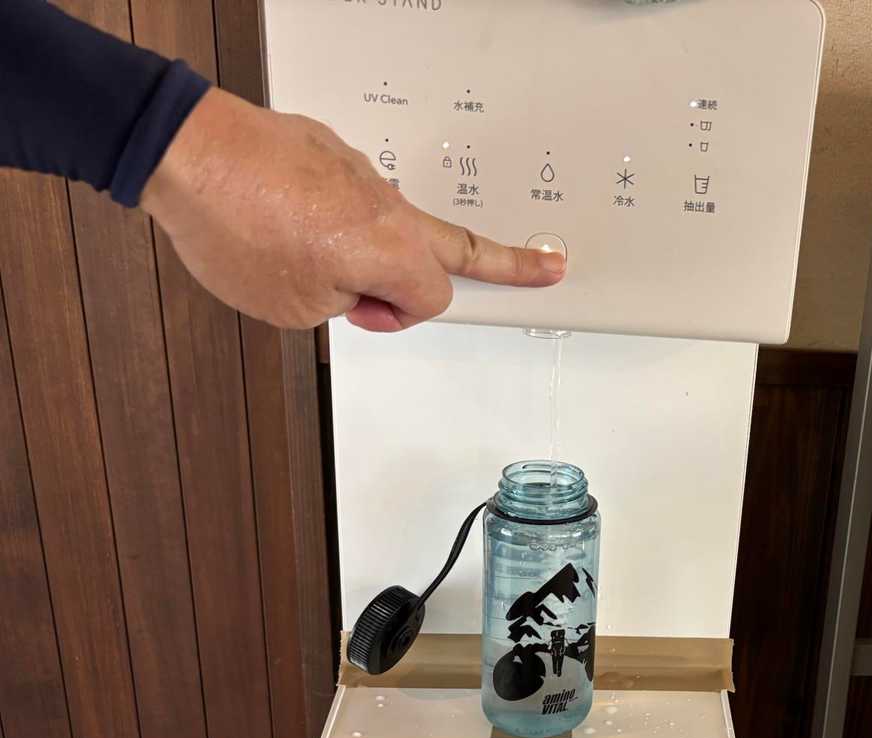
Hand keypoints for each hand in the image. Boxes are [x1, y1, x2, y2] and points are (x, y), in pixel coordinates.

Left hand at [141, 89, 565, 332]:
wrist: (187, 152)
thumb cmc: (236, 227)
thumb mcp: (291, 306)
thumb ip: (337, 306)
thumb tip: (346, 284)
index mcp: (393, 251)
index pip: (432, 298)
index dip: (395, 316)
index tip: (366, 314)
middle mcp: (388, 208)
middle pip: (459, 245)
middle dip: (508, 263)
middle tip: (547, 267)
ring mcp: (362, 174)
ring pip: (391, 223)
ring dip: (373, 246)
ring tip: (314, 247)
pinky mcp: (330, 151)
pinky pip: (347, 194)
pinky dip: (328, 214)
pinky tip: (285, 217)